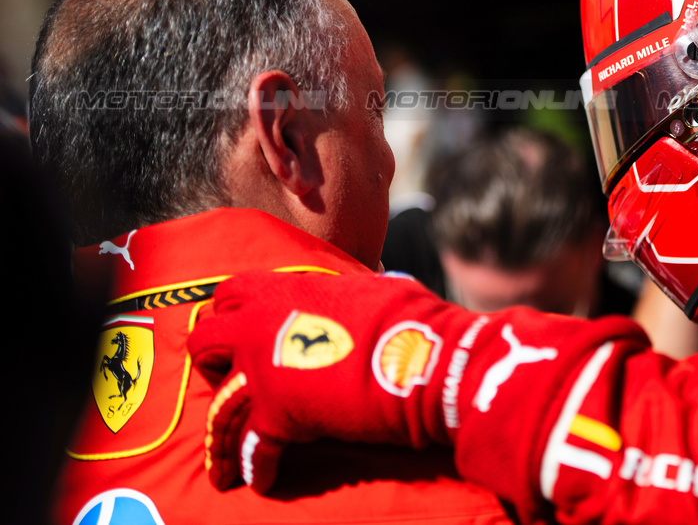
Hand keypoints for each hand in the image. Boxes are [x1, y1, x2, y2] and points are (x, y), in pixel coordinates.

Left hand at [189, 270, 468, 492]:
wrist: (424, 358)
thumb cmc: (410, 317)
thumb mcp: (373, 288)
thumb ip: (350, 291)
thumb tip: (371, 286)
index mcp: (285, 289)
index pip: (231, 292)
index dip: (231, 312)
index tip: (241, 328)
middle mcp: (261, 326)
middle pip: (204, 341)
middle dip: (209, 362)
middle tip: (224, 378)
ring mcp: (263, 372)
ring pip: (216, 406)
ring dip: (219, 437)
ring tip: (223, 463)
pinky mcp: (277, 417)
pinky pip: (253, 450)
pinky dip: (256, 469)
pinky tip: (264, 480)